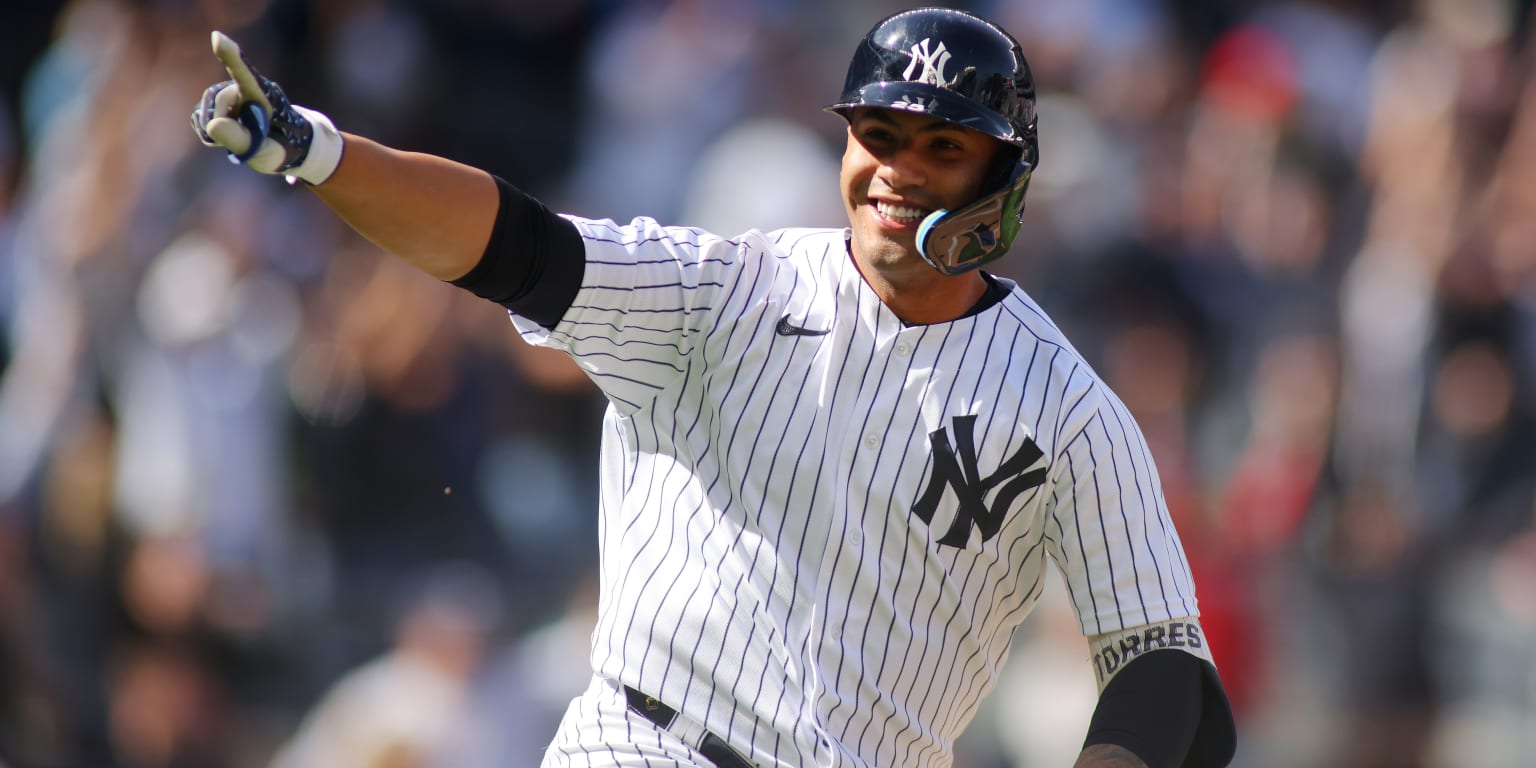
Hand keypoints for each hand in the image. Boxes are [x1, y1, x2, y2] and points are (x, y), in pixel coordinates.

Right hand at [190, 32, 342, 184]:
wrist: (284, 145)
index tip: (217, 38)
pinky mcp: (214, 103)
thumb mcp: (266, 153)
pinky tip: (228, 134)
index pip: (246, 74)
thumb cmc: (281, 148)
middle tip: (252, 141)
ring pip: (204, 112)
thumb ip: (241, 140)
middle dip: (227, 126)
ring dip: (217, 132)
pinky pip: (198, 119)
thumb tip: (212, 125)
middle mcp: (244, 86)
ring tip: (241, 136)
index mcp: (264, 94)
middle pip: (219, 100)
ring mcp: (226, 93)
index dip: (231, 56)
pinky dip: (209, 133)